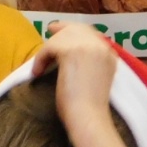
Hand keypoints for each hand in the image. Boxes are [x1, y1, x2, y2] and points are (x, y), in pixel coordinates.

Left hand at [33, 23, 127, 146]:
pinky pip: (50, 47)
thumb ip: (87, 66)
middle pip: (78, 29)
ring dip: (48, 50)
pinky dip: (40, 60)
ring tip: (40, 66)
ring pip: (62, 37)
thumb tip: (66, 58)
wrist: (88, 117)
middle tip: (49, 30)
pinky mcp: (74, 51)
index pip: (91, 34)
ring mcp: (89, 47)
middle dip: (62, 29)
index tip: (61, 32)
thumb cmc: (88, 110)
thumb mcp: (92, 80)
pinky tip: (37, 72)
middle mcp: (102, 47)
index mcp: (109, 55)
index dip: (76, 31)